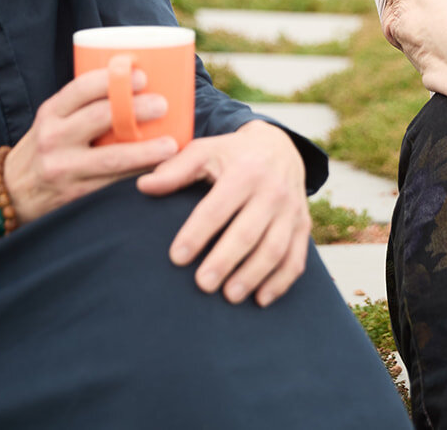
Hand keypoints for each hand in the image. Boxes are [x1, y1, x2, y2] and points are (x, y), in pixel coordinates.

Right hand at [4, 56, 178, 225]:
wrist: (11, 196)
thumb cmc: (45, 149)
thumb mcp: (52, 122)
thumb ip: (82, 107)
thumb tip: (135, 85)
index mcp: (51, 113)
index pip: (80, 89)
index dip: (112, 80)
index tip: (142, 76)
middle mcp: (54, 138)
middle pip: (99, 118)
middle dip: (135, 110)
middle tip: (163, 104)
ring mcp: (64, 169)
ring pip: (111, 158)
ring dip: (145, 151)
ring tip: (171, 146)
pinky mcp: (75, 196)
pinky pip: (111, 185)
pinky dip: (137, 177)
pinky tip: (159, 173)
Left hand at [136, 120, 309, 306]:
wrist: (281, 147)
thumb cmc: (233, 154)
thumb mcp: (205, 151)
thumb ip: (175, 170)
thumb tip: (143, 186)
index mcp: (245, 171)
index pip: (217, 207)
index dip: (197, 233)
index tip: (176, 258)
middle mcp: (273, 191)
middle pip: (248, 232)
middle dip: (225, 260)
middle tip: (202, 285)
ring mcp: (291, 210)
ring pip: (275, 248)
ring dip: (253, 275)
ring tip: (229, 295)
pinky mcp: (303, 226)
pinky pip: (296, 258)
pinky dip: (281, 282)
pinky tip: (261, 299)